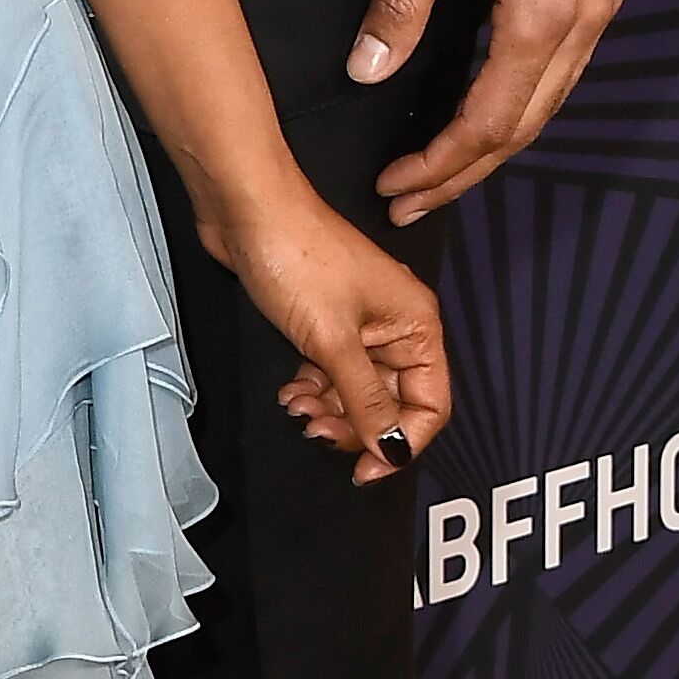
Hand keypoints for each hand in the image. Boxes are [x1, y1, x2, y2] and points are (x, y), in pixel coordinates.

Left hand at [230, 199, 451, 482]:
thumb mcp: (333, 341)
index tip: (368, 468)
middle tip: (319, 432)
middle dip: (356, 425)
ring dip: (329, 409)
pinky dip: (313, 388)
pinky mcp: (326, 320)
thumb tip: (392, 450)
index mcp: (416, 324)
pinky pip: (331, 372)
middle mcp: (395, 325)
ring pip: (357, 390)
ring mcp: (359, 323)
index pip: (430, 403)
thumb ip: (366, 400)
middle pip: (392, 401)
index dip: (402, 442)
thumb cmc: (298, 255)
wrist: (247, 210)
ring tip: (298, 408)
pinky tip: (291, 392)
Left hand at [351, 0, 629, 225]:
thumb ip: (403, 2)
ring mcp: (601, 8)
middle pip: (525, 129)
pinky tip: (489, 106)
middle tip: (410, 201)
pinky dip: (524, 103)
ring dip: (496, 144)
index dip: (440, 165)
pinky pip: (565, 69)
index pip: (489, 123)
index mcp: (541, 17)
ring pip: (550, 104)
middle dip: (465, 173)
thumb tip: (366, 72)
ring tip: (443, 170)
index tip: (394, 186)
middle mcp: (582, 24)